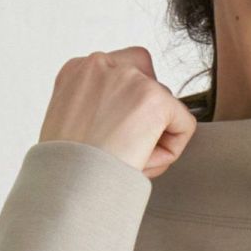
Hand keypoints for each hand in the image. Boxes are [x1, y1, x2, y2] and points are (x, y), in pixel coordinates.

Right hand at [38, 46, 198, 177]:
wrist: (67, 185)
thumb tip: (131, 120)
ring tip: (128, 161)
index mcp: (78, 71)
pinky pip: (184, 125)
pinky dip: (172, 150)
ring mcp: (128, 78)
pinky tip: (144, 162)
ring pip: (165, 106)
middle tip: (127, 150)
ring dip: (155, 137)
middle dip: (147, 118)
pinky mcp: (154, 98)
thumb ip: (98, 111)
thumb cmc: (65, 169)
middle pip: (149, 80)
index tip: (117, 135)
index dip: (129, 107)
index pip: (122, 72)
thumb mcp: (72, 127)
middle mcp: (100, 64)